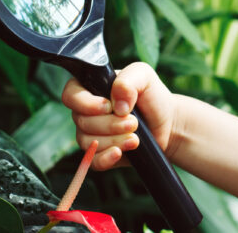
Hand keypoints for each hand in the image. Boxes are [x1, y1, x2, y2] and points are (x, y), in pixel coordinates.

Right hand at [60, 62, 176, 169]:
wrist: (166, 122)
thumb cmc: (151, 95)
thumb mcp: (144, 76)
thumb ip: (127, 80)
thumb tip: (115, 102)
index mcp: (90, 88)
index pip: (70, 95)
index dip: (85, 103)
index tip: (108, 106)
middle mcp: (85, 111)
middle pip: (81, 121)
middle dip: (110, 124)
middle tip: (134, 122)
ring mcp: (90, 134)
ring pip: (88, 142)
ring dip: (114, 140)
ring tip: (135, 137)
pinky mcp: (100, 153)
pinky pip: (92, 161)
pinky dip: (106, 158)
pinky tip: (120, 153)